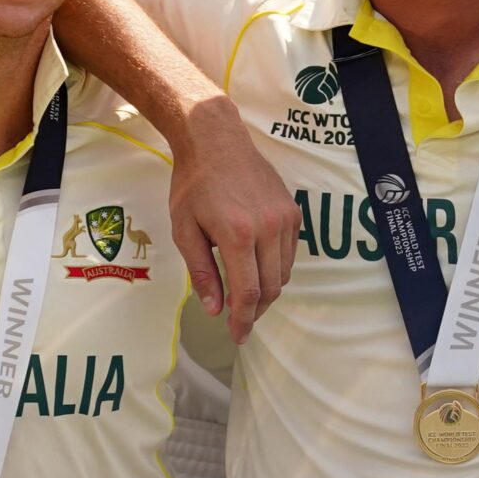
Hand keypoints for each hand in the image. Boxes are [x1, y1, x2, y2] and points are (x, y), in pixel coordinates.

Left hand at [168, 99, 295, 342]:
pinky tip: (256, 268)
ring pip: (284, 273)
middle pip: (271, 288)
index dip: (243, 319)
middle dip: (256, 310)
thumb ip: (201, 271)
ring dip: (267, 291)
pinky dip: (275, 268)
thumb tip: (214, 308)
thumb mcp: (184, 229)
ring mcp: (285, 219)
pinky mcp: (294, 212)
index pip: (248, 291)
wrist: (216, 142)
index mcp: (237, 235)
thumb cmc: (193, 185)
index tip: (237, 335)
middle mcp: (268, 228)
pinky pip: (290, 253)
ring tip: (245, 297)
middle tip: (239, 321)